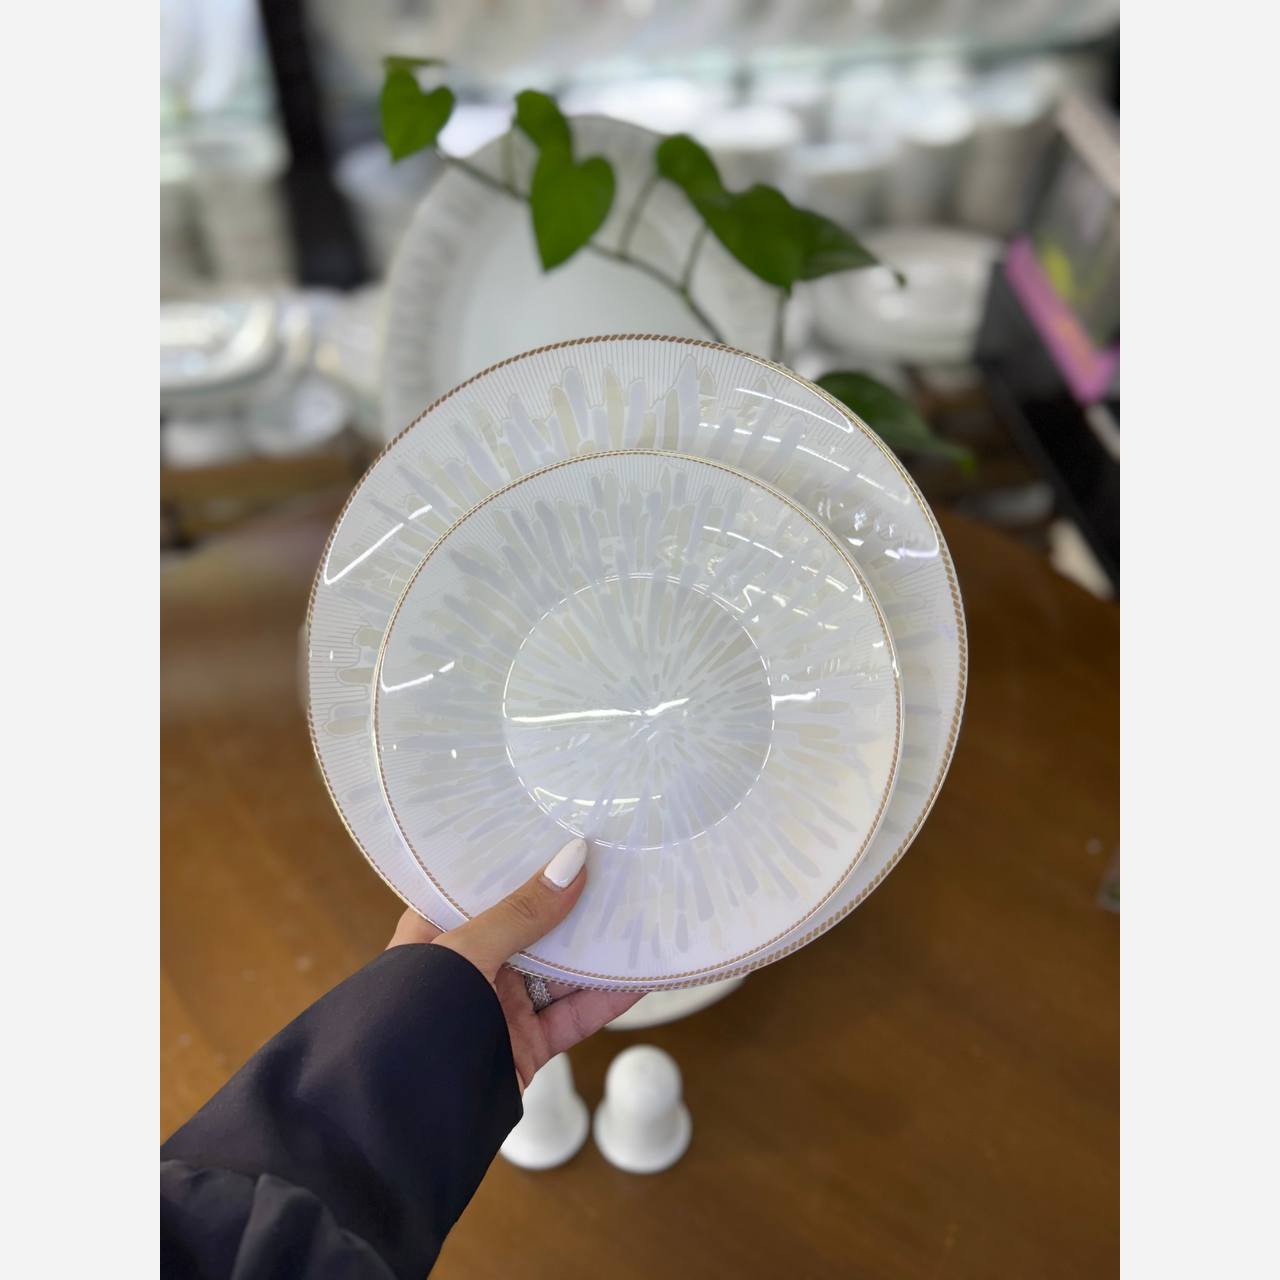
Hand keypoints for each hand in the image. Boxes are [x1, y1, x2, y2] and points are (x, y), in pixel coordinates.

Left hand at [387, 837, 642, 1089]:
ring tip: (643, 911)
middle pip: (532, 926)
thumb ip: (519, 913)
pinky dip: (607, 998)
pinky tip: (640, 976)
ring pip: (560, 970)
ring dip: (598, 948)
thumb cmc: (407, 1026)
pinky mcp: (524, 1046)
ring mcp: (498, 1007)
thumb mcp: (462, 953)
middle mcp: (469, 967)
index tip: (565, 830)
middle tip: (619, 865)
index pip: (486, 885)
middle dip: (573, 901)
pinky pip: (573, 1015)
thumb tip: (571, 863)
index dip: (524, 860)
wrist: (395, 1123)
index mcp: (438, 933)